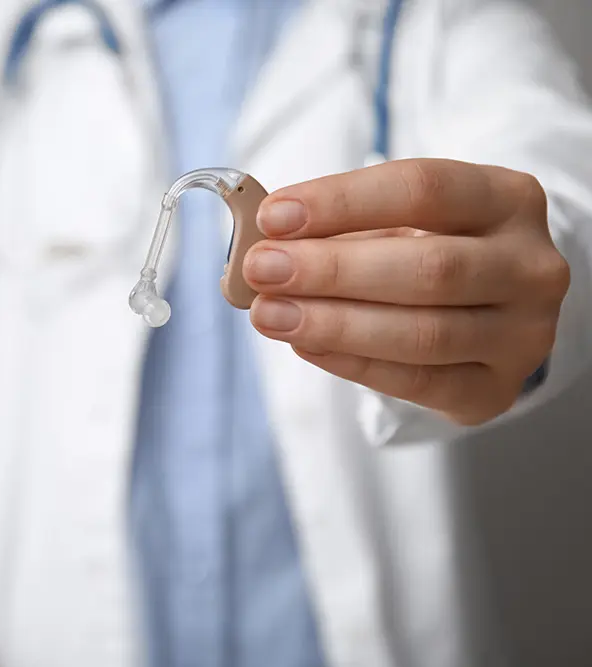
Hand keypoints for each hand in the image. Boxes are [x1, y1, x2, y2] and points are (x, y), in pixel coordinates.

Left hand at [243, 158, 569, 425]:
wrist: (489, 308)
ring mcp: (523, 334)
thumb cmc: (429, 248)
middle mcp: (531, 266)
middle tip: (263, 269)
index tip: (274, 215)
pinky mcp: (496, 389)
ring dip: (334, 323)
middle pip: (428, 268)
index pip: (424, 189)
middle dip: (332, 270)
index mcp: (508, 199)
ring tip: (269, 313)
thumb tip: (268, 243)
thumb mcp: (398, 219)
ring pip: (424, 334)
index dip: (342, 202)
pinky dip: (351, 363)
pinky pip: (416, 382)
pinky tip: (305, 344)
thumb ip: (342, 227)